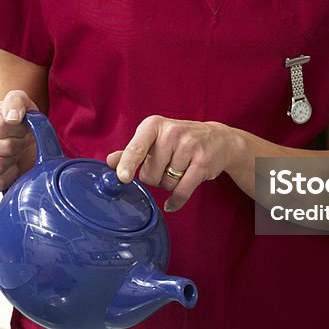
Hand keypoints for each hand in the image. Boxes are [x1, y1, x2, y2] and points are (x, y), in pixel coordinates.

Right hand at [0, 90, 37, 192]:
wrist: (23, 138)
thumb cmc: (19, 120)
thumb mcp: (20, 102)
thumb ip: (16, 101)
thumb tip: (13, 118)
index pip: (1, 126)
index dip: (19, 128)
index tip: (23, 127)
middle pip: (5, 147)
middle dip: (19, 143)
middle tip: (20, 139)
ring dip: (14, 158)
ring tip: (13, 151)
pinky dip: (10, 174)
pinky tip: (10, 165)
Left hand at [106, 115, 244, 210]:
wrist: (219, 139)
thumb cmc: (180, 140)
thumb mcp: (155, 139)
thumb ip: (132, 151)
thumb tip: (109, 162)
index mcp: (154, 125)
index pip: (137, 147)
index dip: (129, 164)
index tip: (123, 177)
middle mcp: (172, 132)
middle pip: (150, 173)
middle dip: (156, 177)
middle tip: (167, 166)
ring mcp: (189, 146)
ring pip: (166, 183)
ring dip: (169, 184)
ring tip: (180, 170)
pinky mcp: (203, 162)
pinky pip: (182, 191)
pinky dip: (176, 200)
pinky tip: (172, 203)